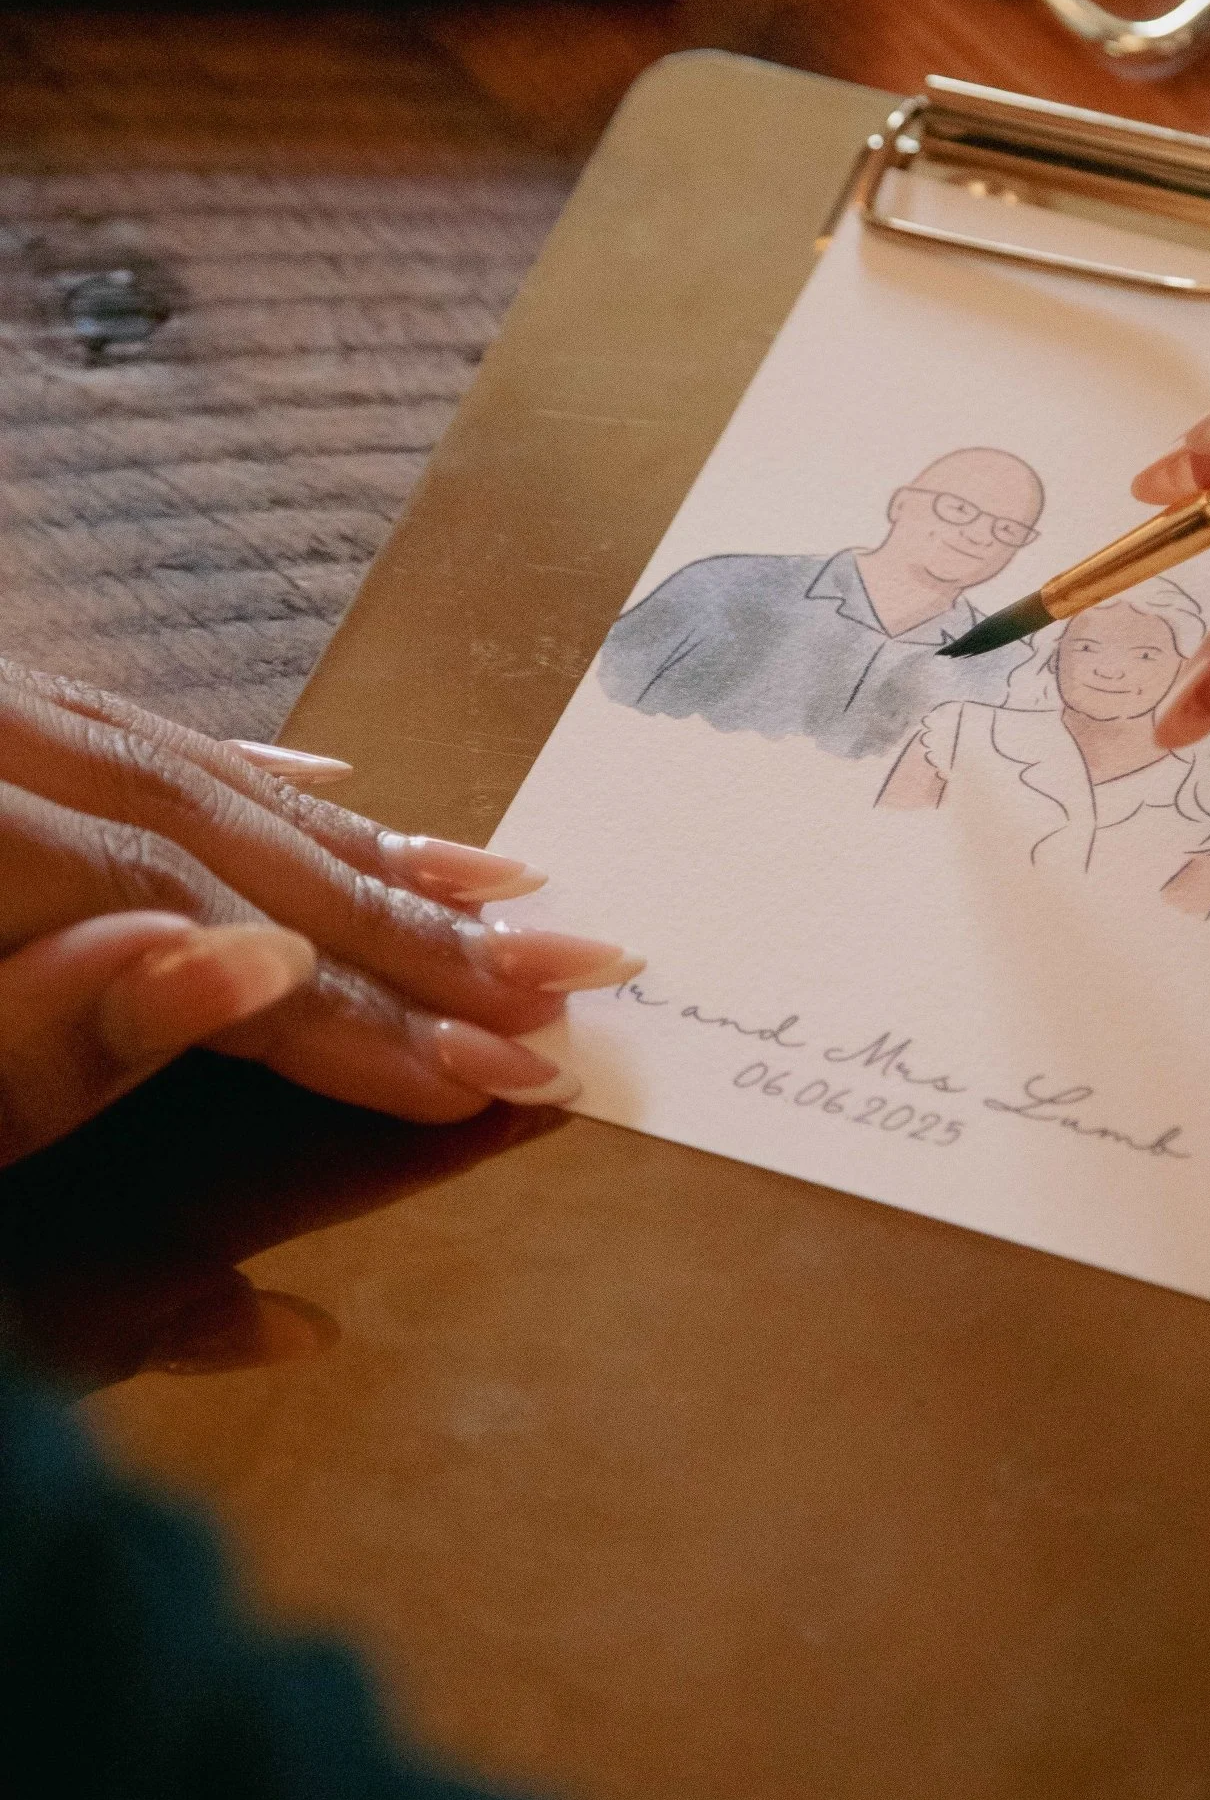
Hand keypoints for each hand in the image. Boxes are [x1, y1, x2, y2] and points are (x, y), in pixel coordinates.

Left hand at [0, 664, 639, 1163]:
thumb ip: (35, 1035)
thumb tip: (254, 968)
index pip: (186, 914)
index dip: (342, 1000)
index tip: (484, 1068)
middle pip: (219, 827)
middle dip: (396, 918)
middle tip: (566, 977)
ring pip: (190, 770)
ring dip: (348, 843)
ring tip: (500, 893)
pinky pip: (120, 732)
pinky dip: (237, 776)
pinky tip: (325, 788)